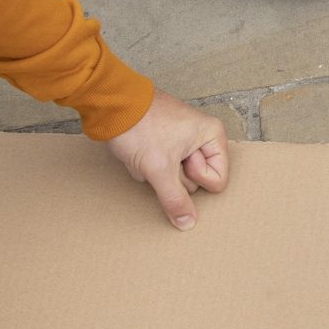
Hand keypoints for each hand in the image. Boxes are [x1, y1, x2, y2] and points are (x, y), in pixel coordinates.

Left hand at [106, 89, 230, 229]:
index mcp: (212, 135)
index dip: (195, 178)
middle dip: (172, 175)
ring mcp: (181, 139)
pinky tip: (138, 151)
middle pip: (195, 180)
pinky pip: (160, 168)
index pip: (217, 180)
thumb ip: (176, 200)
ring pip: (174, 177)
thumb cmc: (140, 126)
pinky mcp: (163, 142)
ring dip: (156, 172)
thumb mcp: (160, 169)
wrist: (111, 106)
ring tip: (146, 152)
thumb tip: (188, 222)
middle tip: (160, 156)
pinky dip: (147, 165)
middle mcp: (201, 136)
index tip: (181, 160)